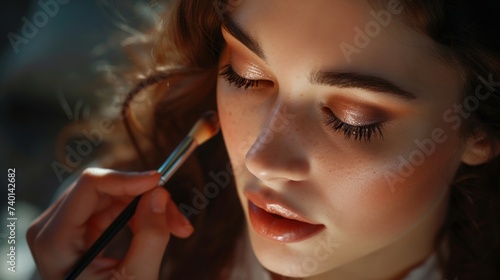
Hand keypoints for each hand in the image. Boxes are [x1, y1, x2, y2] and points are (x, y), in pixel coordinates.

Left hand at [27, 168, 193, 279]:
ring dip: (148, 208)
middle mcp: (53, 227)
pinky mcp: (79, 227)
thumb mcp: (135, 279)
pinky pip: (113, 206)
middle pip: (104, 189)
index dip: (128, 179)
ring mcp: (65, 226)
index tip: (160, 182)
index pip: (89, 186)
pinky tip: (157, 230)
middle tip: (179, 221)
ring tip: (176, 229)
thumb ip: (150, 238)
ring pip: (113, 195)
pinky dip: (139, 215)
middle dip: (145, 199)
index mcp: (55, 240)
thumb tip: (160, 195)